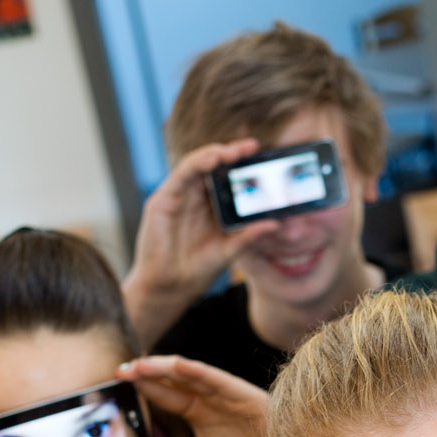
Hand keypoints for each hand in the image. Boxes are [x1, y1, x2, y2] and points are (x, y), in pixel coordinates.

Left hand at [115, 356, 267, 436]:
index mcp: (197, 414)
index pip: (164, 396)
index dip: (141, 389)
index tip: (115, 386)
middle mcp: (209, 400)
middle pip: (173, 380)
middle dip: (147, 374)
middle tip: (119, 371)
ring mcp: (225, 395)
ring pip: (190, 375)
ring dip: (165, 368)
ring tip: (139, 366)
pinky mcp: (243, 395)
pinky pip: (217, 379)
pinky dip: (197, 371)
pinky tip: (177, 365)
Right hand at [124, 140, 280, 350]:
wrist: (170, 289)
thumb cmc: (196, 270)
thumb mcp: (230, 250)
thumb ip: (249, 235)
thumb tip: (275, 223)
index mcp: (207, 206)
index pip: (223, 177)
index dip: (239, 164)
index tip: (259, 155)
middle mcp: (191, 197)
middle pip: (210, 166)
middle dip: (230, 153)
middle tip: (251, 146)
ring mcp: (176, 197)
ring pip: (194, 165)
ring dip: (213, 154)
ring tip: (232, 152)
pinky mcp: (162, 201)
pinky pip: (180, 176)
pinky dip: (196, 164)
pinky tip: (212, 160)